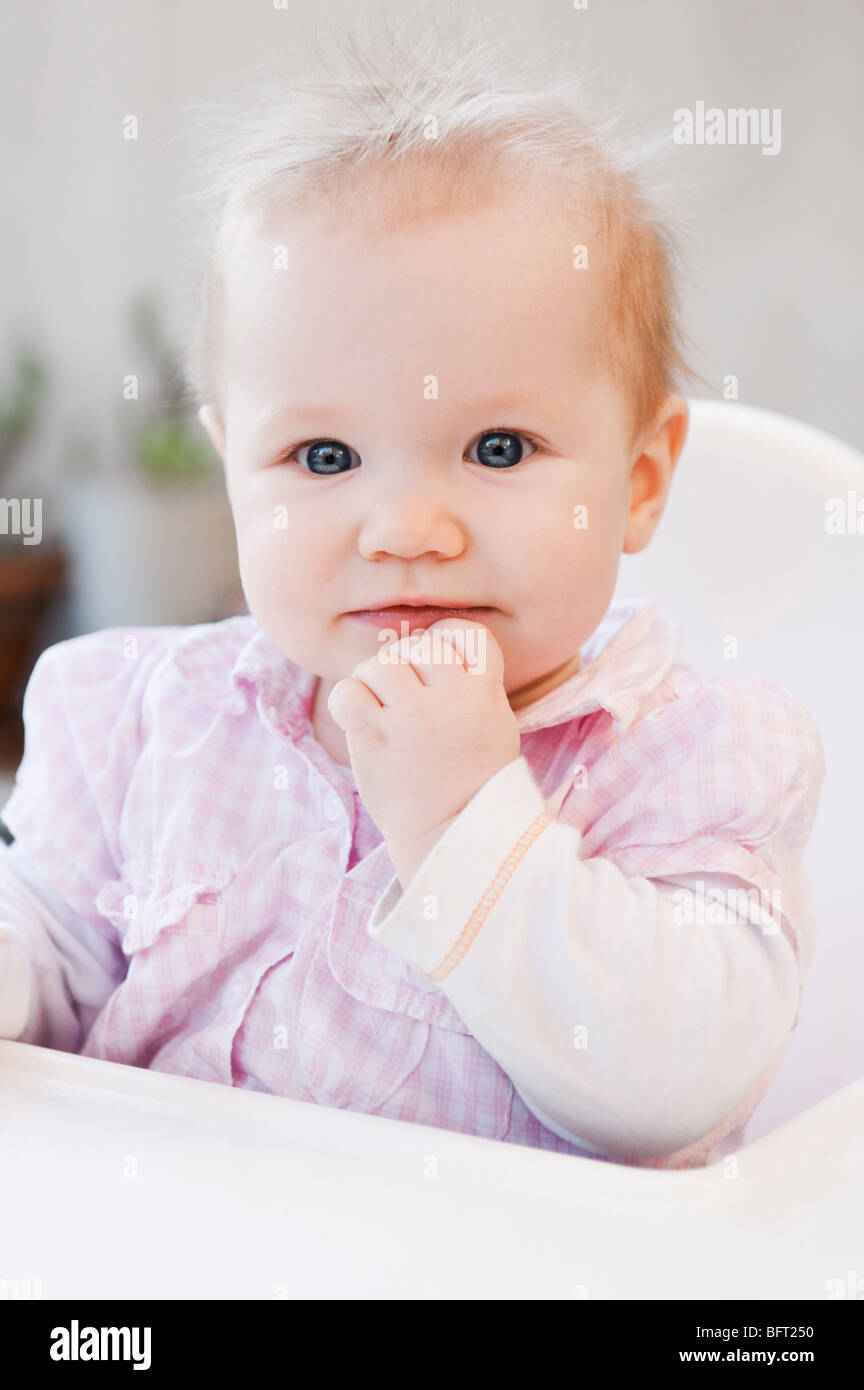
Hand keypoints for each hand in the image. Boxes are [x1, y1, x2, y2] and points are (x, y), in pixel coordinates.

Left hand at [327, 618, 520, 883]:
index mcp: (485, 694)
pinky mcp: (374, 739)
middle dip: (407, 665)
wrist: (452, 837)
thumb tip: (426, 646)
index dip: (445, 643)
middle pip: (419, 646)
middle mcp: (450, 701)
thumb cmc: (471, 782)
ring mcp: (411, 719)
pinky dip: (349, 700)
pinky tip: (361, 721)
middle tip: (404, 696)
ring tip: (381, 708)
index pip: (465, 633)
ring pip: (381, 663)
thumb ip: (469, 685)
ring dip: (375, 679)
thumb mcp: (494, 725)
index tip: (436, 669)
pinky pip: (347, 691)